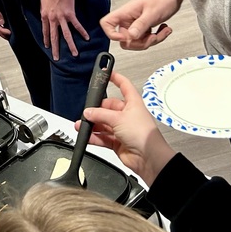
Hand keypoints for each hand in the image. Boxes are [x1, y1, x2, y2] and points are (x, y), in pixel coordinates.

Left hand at [40, 0, 88, 59]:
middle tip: (57, 58)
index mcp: (45, 16)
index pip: (45, 31)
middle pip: (54, 37)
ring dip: (70, 45)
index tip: (47, 47)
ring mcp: (62, 18)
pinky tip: (86, 38)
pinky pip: (76, 25)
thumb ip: (45, 11)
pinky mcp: (70, 14)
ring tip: (74, 54)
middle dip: (55, 49)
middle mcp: (53, 19)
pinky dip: (82, 32)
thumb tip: (45, 16)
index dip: (46, 40)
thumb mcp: (43, 2)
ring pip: (66, 35)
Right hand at [79, 71, 175, 185]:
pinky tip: (87, 136)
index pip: (124, 86)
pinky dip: (94, 137)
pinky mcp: (118, 142)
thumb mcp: (118, 118)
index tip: (106, 73)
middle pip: (109, 108)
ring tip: (82, 124)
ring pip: (104, 123)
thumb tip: (89, 112)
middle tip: (87, 112)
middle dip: (97, 110)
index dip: (116, 78)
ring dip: (93, 125)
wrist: (149, 157)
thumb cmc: (143, 134)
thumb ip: (101, 114)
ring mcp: (122, 129)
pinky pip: (103, 137)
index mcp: (133, 103)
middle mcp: (128, 115)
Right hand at [101, 0, 180, 49]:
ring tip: (161, 31)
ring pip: (137, 42)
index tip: (126, 37)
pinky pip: (146, 39)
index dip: (112, 34)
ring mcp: (136, 24)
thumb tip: (131, 36)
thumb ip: (141, 25)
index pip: (107, 24)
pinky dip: (156, 38)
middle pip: (124, 40)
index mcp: (125, 12)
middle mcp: (129, 19)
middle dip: (140, 43)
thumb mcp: (152, 13)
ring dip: (151, 40)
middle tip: (151, 37)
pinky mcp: (144, 27)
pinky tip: (163, 30)